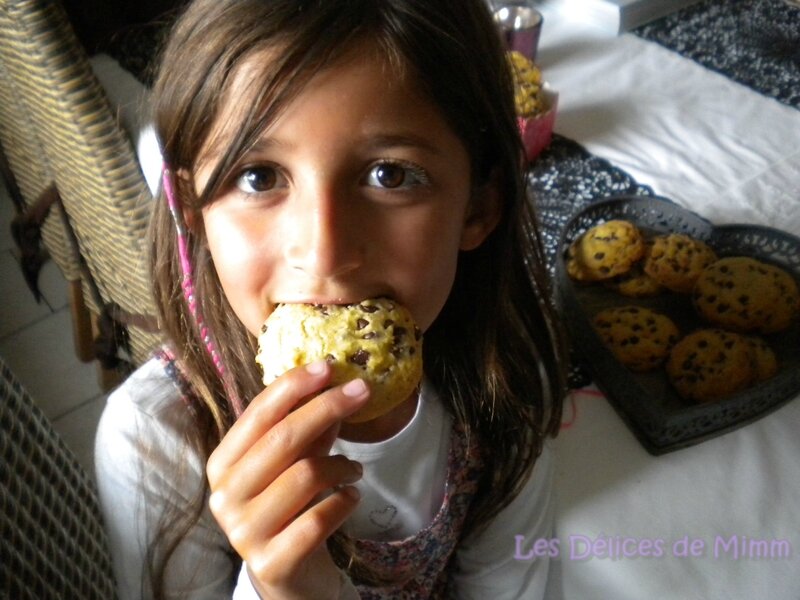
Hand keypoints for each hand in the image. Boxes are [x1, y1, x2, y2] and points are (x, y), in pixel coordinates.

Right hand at [206, 360, 367, 598]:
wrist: (287, 576)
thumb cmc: (289, 508)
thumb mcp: (294, 462)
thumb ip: (307, 427)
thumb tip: (334, 380)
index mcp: (223, 464)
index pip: (258, 413)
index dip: (294, 386)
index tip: (329, 366)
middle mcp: (225, 496)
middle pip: (283, 439)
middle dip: (327, 408)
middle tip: (363, 391)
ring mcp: (243, 532)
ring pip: (305, 475)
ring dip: (343, 465)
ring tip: (355, 470)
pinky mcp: (271, 563)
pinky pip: (318, 520)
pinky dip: (344, 501)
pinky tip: (352, 498)